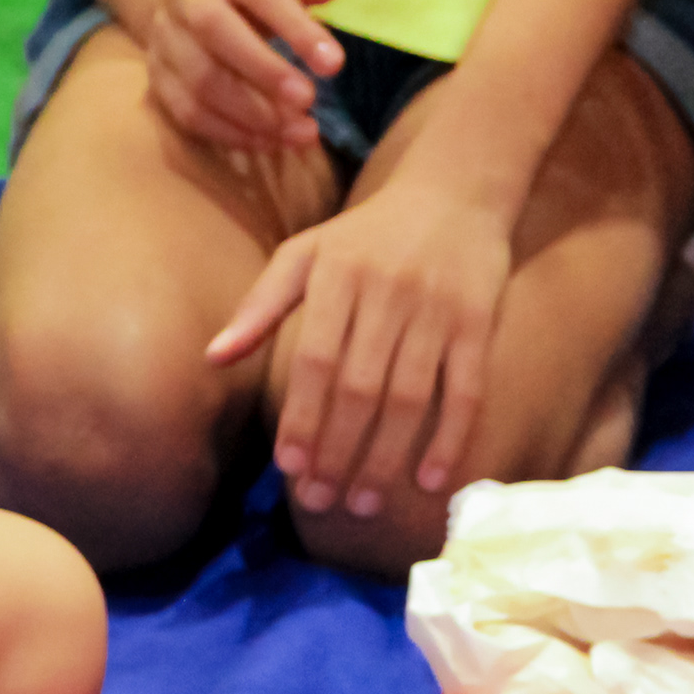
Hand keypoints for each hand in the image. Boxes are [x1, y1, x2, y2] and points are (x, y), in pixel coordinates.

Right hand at [133, 0, 340, 152]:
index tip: (334, 65)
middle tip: (307, 100)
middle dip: (264, 71)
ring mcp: (162, 39)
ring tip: (300, 132)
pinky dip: (230, 132)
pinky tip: (269, 142)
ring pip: (198, 80)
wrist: (187, 0)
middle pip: (214, 32)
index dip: (294, 27)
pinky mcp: (156, 78)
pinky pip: (187, 112)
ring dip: (252, 112)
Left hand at [205, 176, 512, 518]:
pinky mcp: (480, 322)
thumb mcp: (304, 253)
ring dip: (386, 456)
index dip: (300, 416)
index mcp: (334, 276)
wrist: (455, 191)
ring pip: (409, 398)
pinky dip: (450, 437)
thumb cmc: (367, 232)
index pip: (312, 360)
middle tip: (320, 500)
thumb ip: (260, 305)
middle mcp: (386, 293)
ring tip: (364, 501)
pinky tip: (430, 480)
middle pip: (359, 388)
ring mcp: (437, 310)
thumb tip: (213, 357)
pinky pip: (467, 390)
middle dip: (337, 450)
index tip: (288, 468)